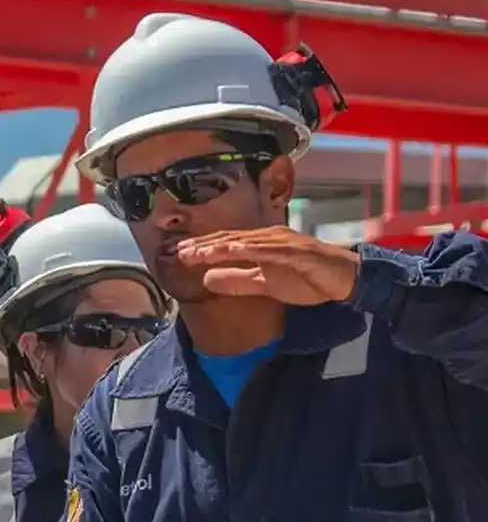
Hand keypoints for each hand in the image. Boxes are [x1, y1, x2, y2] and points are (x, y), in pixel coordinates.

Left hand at [176, 227, 359, 304]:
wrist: (344, 280)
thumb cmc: (306, 278)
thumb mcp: (265, 284)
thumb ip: (238, 281)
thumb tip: (207, 281)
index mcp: (259, 244)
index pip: (224, 245)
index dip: (201, 249)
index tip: (178, 255)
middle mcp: (267, 237)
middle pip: (229, 240)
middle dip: (203, 245)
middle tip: (178, 252)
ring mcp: (282, 242)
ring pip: (245, 242)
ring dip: (220, 246)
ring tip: (198, 252)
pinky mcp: (297, 251)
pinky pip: (270, 250)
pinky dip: (251, 250)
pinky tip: (234, 251)